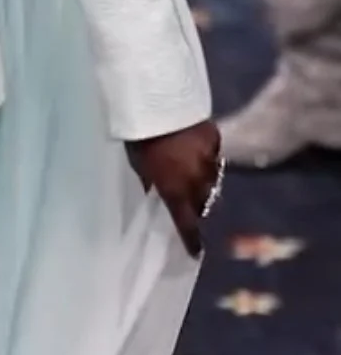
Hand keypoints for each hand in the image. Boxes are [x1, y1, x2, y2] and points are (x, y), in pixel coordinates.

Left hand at [127, 119, 221, 258]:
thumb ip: (152, 183)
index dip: (191, 240)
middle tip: (187, 201)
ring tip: (192, 175)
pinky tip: (194, 149)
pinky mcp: (215, 140)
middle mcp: (197, 181)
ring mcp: (210, 160)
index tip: (195, 252)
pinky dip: (205, 157)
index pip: (186, 224)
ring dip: (202, 182)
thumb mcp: (139, 166)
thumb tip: (156, 193)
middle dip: (195, 205)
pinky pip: (213, 156)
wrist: (157, 102)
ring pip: (211, 180)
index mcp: (175, 191)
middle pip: (202, 202)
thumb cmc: (140, 139)